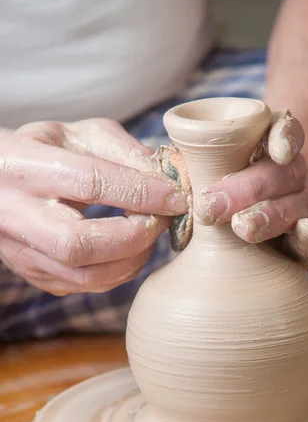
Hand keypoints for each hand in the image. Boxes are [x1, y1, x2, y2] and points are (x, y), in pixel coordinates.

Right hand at [0, 119, 187, 294]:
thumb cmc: (44, 152)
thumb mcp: (79, 135)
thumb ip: (123, 152)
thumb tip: (168, 181)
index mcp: (25, 167)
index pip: (89, 183)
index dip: (140, 192)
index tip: (177, 197)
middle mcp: (16, 215)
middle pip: (80, 243)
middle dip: (135, 236)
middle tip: (161, 220)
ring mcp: (22, 253)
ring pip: (85, 275)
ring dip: (133, 259)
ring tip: (149, 234)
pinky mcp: (35, 276)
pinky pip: (85, 286)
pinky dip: (120, 272)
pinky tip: (131, 251)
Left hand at [194, 110, 307, 267]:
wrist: (245, 232)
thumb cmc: (217, 193)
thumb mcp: (204, 175)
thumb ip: (192, 169)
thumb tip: (158, 180)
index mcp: (267, 148)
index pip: (283, 131)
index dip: (283, 137)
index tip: (277, 150)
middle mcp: (290, 173)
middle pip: (281, 174)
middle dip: (248, 189)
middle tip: (211, 207)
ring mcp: (301, 206)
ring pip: (295, 205)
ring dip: (270, 215)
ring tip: (243, 228)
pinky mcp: (303, 241)